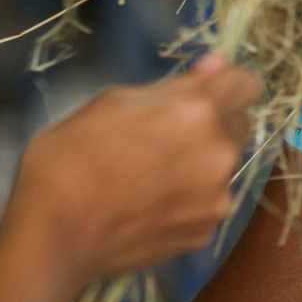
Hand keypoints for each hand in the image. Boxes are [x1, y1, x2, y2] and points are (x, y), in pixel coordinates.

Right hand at [18, 57, 261, 279]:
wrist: (55, 234)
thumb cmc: (71, 155)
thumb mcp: (114, 100)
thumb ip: (174, 85)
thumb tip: (215, 67)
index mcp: (199, 112)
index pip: (246, 84)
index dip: (224, 83)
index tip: (198, 92)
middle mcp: (221, 154)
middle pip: (237, 126)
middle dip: (211, 124)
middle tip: (163, 136)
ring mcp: (217, 199)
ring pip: (221, 167)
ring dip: (198, 164)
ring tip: (149, 177)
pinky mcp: (205, 234)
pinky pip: (206, 203)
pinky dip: (187, 200)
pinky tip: (149, 206)